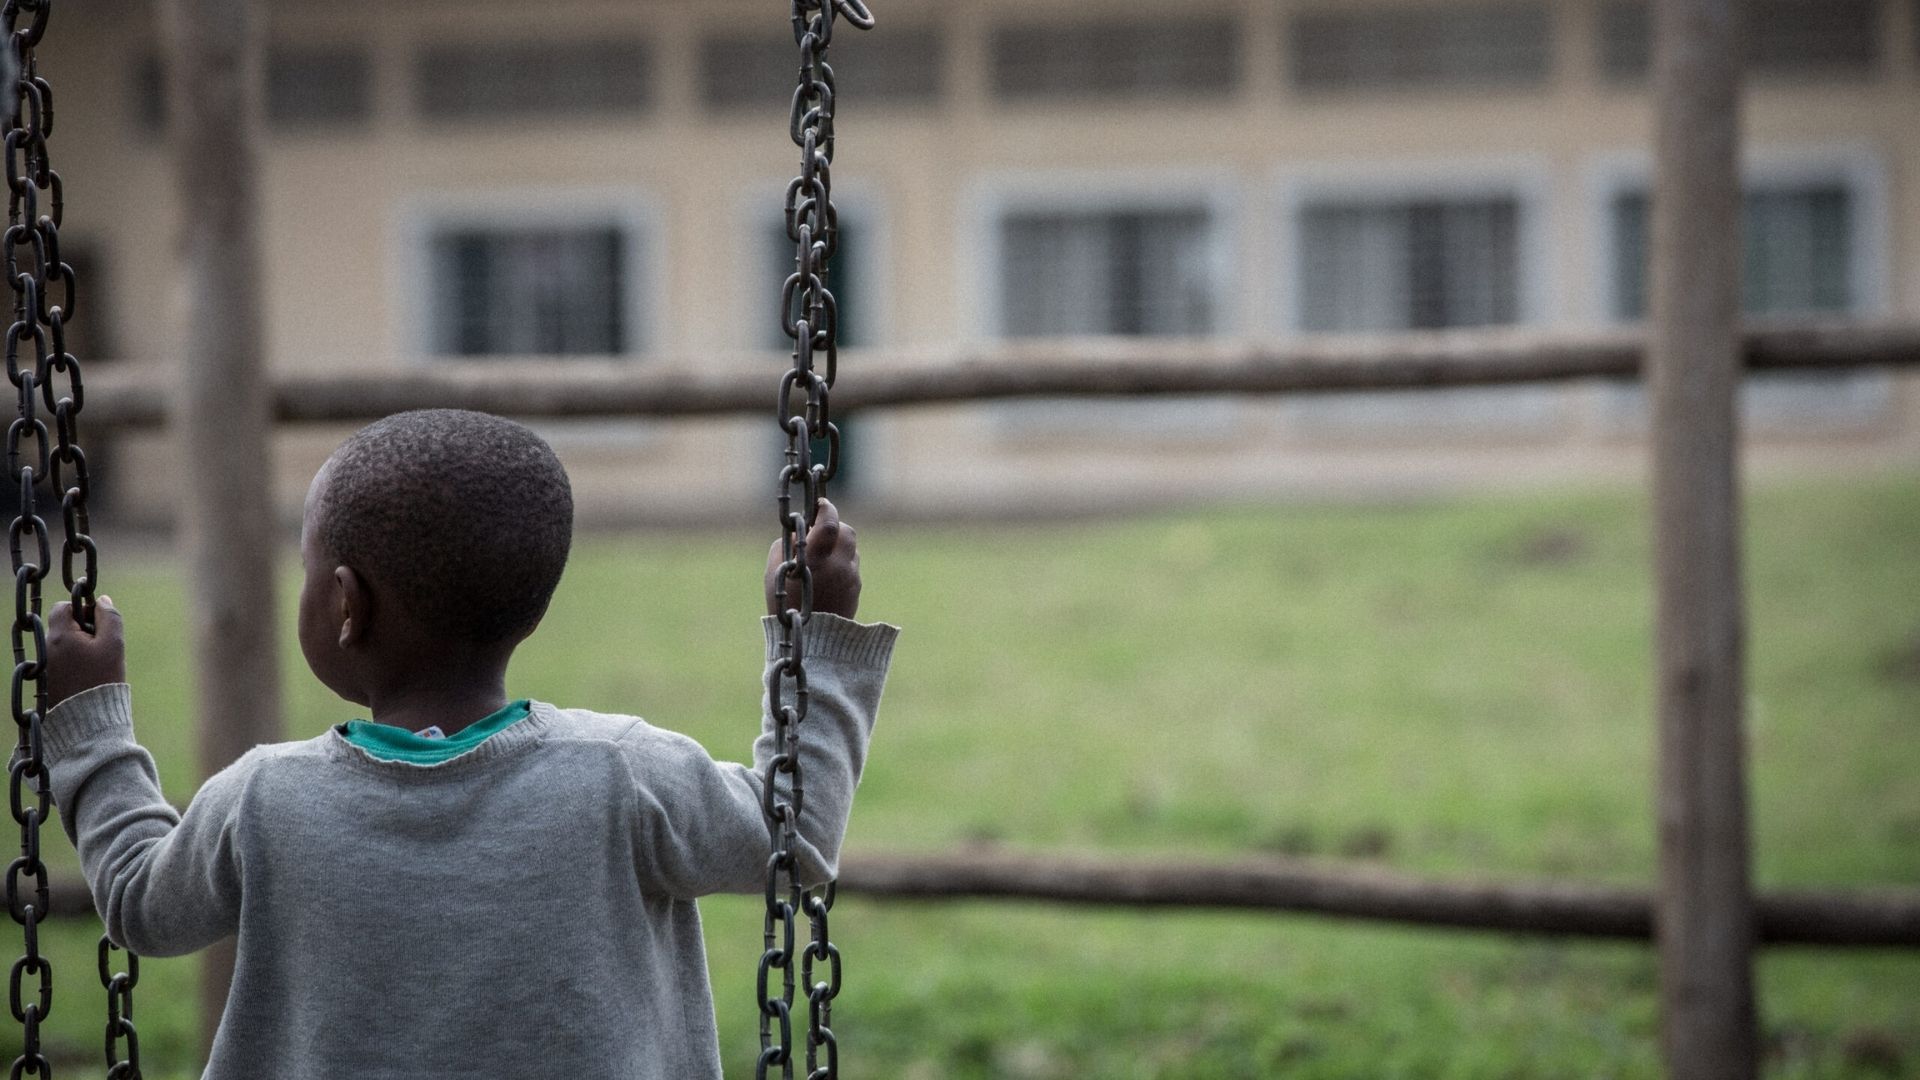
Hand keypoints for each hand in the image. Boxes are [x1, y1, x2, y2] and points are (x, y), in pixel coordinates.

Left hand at [46, 597, 125, 708]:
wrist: (87, 719)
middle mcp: (47, 647)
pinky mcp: (48, 678)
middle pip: (64, 624)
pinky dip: (74, 659)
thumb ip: (110, 617)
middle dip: (83, 628)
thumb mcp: (113, 644)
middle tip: (101, 644)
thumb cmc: (101, 679)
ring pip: (63, 642)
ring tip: (96, 662)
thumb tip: (103, 600)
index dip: (82, 608)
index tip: (99, 622)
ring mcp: (46, 664)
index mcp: (60, 636)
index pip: (63, 607)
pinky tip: (88, 673)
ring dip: (79, 644)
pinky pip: (61, 658)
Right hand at [766, 499, 860, 619]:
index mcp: (815, 558)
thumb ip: (789, 544)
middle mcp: (837, 565)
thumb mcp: (774, 570)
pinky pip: (852, 566)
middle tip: (821, 532)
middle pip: (846, 530)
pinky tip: (827, 575)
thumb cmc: (785, 602)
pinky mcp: (856, 588)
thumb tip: (803, 531)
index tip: (821, 505)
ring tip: (821, 557)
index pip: (829, 521)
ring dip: (839, 546)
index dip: (826, 508)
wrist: (809, 640)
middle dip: (835, 526)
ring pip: (851, 548)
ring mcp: (850, 577)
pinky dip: (842, 563)